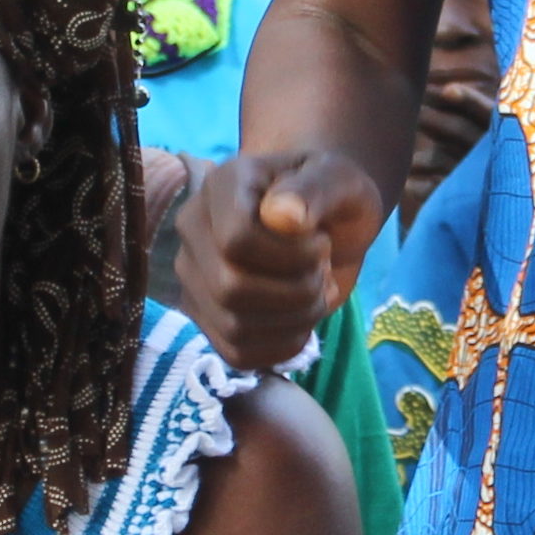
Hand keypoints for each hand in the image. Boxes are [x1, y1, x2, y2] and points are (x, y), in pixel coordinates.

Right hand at [175, 148, 381, 368]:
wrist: (329, 223)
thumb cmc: (333, 196)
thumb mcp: (341, 181)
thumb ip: (316, 190)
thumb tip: (281, 216)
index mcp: (222, 185)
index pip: (237, 239)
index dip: (291, 255)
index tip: (321, 242)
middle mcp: (193, 230)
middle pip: (231, 287)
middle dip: (296, 290)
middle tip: (322, 272)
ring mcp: (193, 276)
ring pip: (234, 325)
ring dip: (295, 319)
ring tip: (316, 293)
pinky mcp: (205, 317)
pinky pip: (236, 353)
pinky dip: (281, 346)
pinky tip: (302, 321)